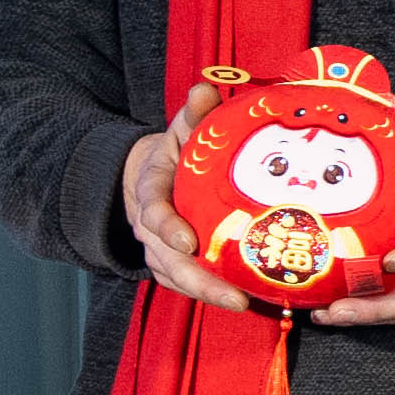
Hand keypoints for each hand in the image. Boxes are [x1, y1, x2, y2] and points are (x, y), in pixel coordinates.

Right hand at [115, 130, 258, 315]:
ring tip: (243, 303)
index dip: (167, 227)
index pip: (153, 211)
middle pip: (167, 259)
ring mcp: (159, 248)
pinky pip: (185, 284)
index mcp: (151, 189)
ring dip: (208, 293)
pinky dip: (209, 294)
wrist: (154, 176)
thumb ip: (193, 114)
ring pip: (177, 277)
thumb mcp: (182, 129)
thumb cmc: (178, 153)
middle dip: (198, 281)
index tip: (188, 241)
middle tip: (234, 297)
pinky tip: (244, 300)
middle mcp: (150, 226)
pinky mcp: (171, 264)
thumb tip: (203, 91)